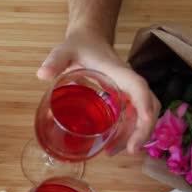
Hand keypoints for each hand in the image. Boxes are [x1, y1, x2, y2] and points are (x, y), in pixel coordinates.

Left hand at [37, 29, 160, 154]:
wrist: (88, 39)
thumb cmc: (79, 45)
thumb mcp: (65, 50)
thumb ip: (55, 60)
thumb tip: (42, 75)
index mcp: (119, 72)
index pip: (139, 88)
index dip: (144, 107)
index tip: (141, 129)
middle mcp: (128, 83)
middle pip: (149, 106)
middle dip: (144, 129)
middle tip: (131, 151)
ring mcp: (126, 91)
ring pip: (142, 114)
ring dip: (135, 135)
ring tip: (113, 153)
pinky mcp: (121, 98)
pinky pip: (132, 116)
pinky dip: (127, 132)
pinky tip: (111, 145)